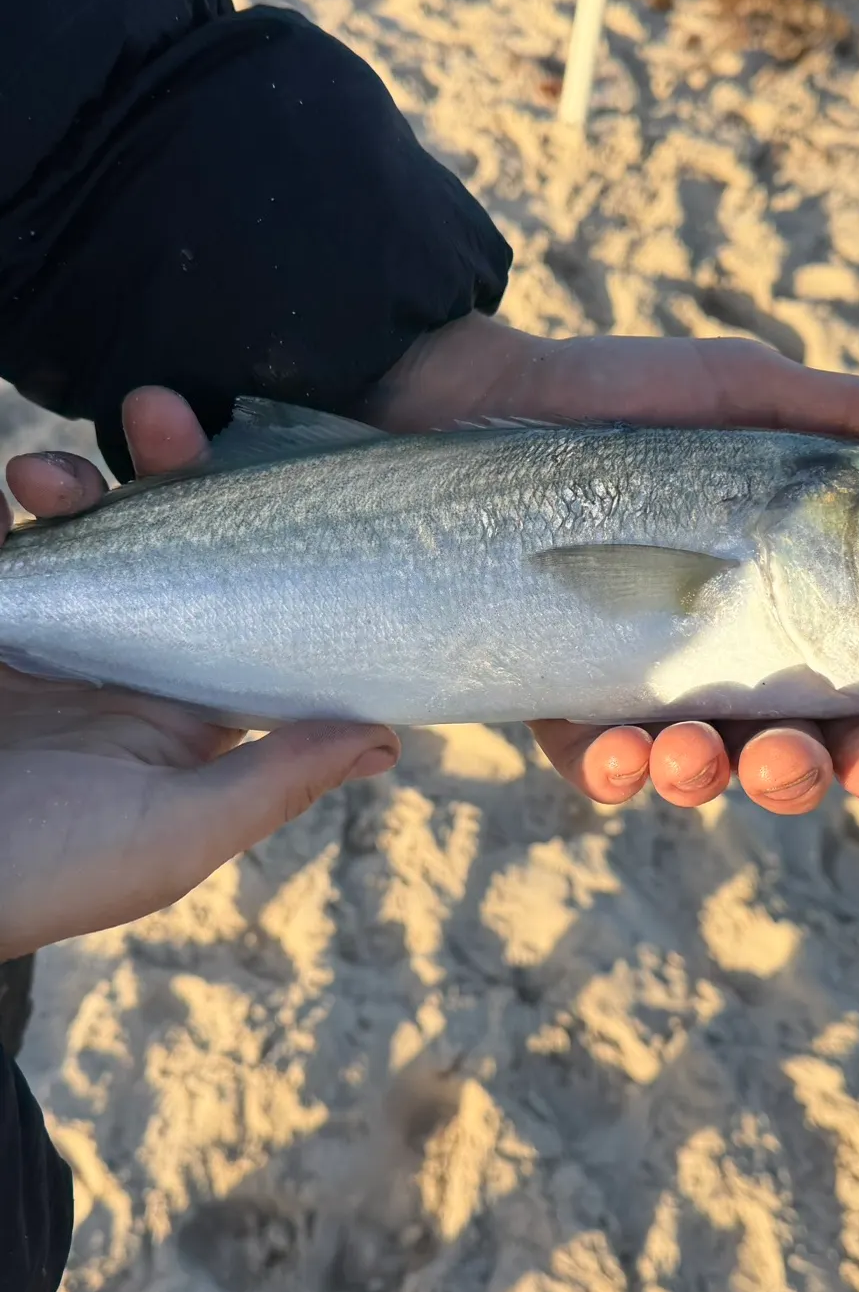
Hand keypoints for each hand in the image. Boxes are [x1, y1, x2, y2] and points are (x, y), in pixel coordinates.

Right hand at [0, 390, 397, 959]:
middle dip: (165, 473)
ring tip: (37, 473)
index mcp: (184, 704)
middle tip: (160, 414)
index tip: (267, 464)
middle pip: (162, 542)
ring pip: (74, 531)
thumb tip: (388, 737)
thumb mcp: (172, 838)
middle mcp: (122, 661)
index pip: (244, 600)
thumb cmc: (44, 877)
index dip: (259, 530)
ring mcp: (43, 639)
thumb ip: (273, 780)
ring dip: (66, 483)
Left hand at [360, 313, 858, 815]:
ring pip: (701, 769)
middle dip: (800, 779)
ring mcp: (648, 682)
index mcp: (794, 607)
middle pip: (790, 754)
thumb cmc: (637, 399)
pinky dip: (617, 772)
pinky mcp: (564, 691)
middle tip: (793, 763)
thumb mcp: (753, 395)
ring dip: (710, 780)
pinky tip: (623, 757)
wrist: (492, 398)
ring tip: (694, 756)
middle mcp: (730, 657)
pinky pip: (598, 760)